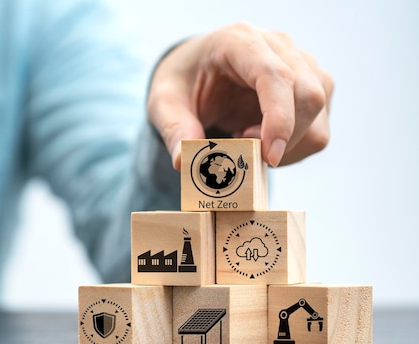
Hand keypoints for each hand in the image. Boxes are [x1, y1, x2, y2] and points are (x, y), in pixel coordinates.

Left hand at [148, 23, 333, 167]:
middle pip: (309, 95)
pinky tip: (262, 140)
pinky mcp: (312, 85)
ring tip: (248, 141)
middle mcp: (278, 46)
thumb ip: (173, 128)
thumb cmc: (182, 82)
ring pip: (319, 112)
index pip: (276, 75)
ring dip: (290, 144)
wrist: (196, 71)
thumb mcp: (164, 103)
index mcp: (239, 42)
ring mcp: (300, 64)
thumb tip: (184, 160)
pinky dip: (294, 147)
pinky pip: (318, 127)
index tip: (268, 155)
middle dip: (285, 138)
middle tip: (246, 152)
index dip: (279, 118)